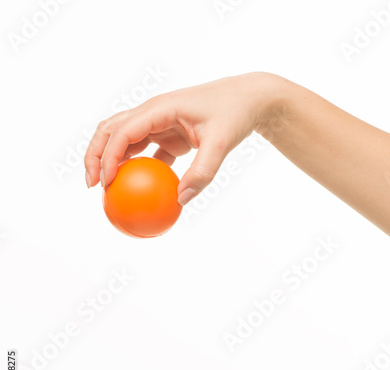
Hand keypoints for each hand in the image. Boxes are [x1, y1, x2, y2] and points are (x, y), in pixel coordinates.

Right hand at [84, 72, 277, 204]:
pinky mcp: (169, 134)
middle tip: (92, 185)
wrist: (248, 100)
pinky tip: (138, 190)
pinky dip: (138, 169)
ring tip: (107, 190)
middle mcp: (153, 113)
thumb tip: (181, 200)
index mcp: (160, 108)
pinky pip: (146, 152)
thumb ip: (203, 172)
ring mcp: (159, 123)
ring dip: (112, 162)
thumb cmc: (234, 114)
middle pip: (111, 130)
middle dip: (95, 155)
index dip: (109, 156)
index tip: (106, 183)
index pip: (123, 131)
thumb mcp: (222, 143)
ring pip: (124, 140)